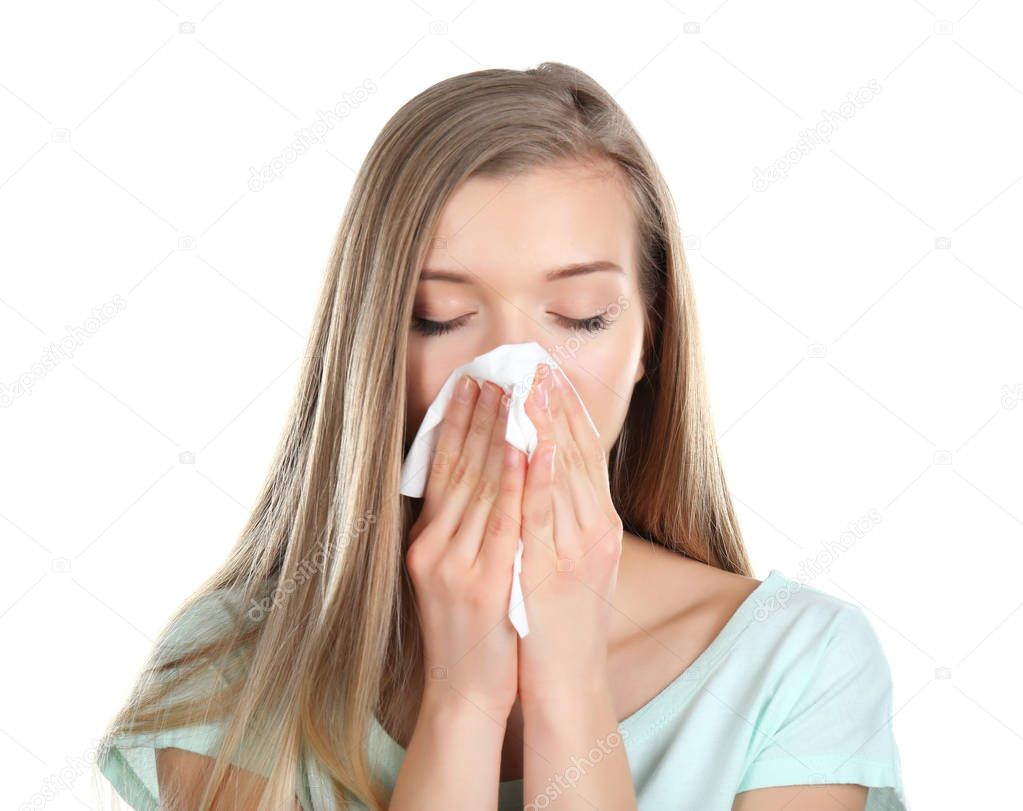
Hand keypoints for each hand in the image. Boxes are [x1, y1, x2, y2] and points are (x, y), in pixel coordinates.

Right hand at [405, 375, 524, 720]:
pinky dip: (515, 483)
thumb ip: (456, 528)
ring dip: (498, 435)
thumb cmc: (467, 632)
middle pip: (459, 469)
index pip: (442, 469)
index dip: (456, 424)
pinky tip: (526, 449)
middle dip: (478, 417)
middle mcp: (434, 547)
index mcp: (427, 541)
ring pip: (480, 487)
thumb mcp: (449, 574)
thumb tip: (470, 478)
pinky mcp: (481, 584)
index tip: (470, 384)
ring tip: (512, 393)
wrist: (464, 691)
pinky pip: (502, 523)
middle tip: (493, 372)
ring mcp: (455, 565)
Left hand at [517, 362, 623, 703]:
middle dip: (557, 405)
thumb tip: (544, 478)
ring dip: (547, 425)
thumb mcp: (570, 563)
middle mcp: (596, 529)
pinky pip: (546, 514)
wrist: (569, 685)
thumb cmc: (562, 624)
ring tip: (531, 383)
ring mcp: (579, 549)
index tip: (550, 374)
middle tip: (539, 361)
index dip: (568, 411)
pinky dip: (542, 474)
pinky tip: (533, 440)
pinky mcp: (555, 570)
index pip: (585, 454)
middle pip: (578, 455)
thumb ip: (562, 519)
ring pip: (564, 475)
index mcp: (599, 524)